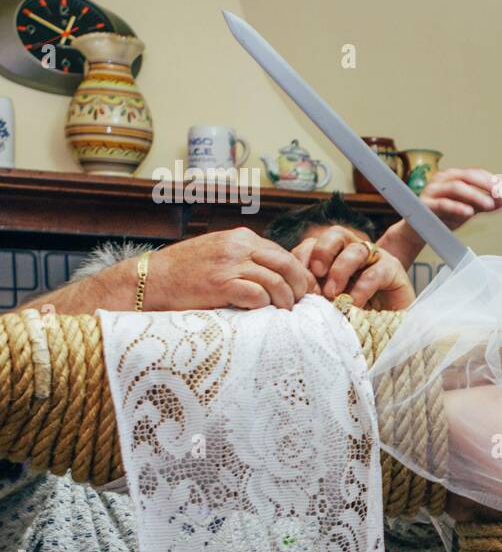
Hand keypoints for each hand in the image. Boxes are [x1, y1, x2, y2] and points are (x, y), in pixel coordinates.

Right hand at [148, 227, 318, 310]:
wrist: (148, 280)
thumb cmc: (187, 273)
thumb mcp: (222, 256)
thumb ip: (253, 258)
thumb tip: (293, 260)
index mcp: (242, 237)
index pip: (284, 254)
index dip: (299, 275)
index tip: (302, 292)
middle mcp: (238, 246)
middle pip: (288, 265)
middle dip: (299, 288)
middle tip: (297, 305)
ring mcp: (229, 264)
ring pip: (277, 281)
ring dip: (284, 302)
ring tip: (282, 314)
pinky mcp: (219, 284)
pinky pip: (257, 295)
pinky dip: (264, 306)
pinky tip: (260, 314)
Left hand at [292, 229, 414, 310]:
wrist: (388, 330)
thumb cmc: (353, 318)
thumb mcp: (328, 304)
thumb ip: (314, 294)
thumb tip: (294, 293)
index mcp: (334, 257)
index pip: (314, 243)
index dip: (303, 256)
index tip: (297, 280)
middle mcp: (355, 253)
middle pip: (336, 234)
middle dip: (323, 251)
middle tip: (316, 273)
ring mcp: (376, 259)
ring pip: (356, 249)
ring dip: (340, 270)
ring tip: (333, 294)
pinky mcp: (394, 271)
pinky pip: (376, 272)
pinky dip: (361, 288)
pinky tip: (354, 304)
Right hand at [377, 167, 501, 264]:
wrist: (419, 231)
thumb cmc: (442, 216)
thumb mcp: (468, 208)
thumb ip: (484, 203)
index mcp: (453, 177)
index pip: (475, 173)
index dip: (493, 180)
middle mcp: (442, 179)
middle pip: (467, 176)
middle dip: (486, 185)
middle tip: (500, 195)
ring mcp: (432, 190)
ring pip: (456, 187)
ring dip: (475, 195)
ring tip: (489, 205)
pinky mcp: (425, 205)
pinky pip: (443, 204)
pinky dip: (457, 207)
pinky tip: (469, 213)